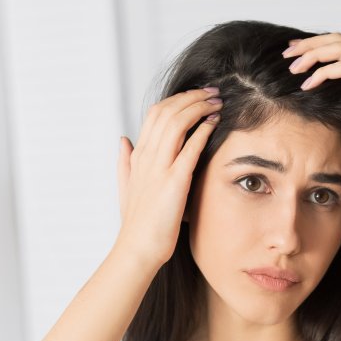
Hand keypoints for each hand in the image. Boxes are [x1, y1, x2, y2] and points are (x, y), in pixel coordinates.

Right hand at [114, 87, 222, 266]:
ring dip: (199, 107)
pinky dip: (203, 131)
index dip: (177, 99)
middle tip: (212, 92)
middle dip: (192, 97)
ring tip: (217, 102)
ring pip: (177, 123)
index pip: (155, 113)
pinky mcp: (174, 181)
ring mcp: (159, 167)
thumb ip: (124, 162)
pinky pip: (190, 148)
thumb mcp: (126, 186)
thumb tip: (123, 140)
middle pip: (167, 111)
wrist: (137, 248)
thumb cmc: (137, 223)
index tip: (196, 96)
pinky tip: (215, 123)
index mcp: (138, 156)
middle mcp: (146, 156)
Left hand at [282, 33, 340, 170]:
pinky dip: (324, 72)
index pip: (340, 46)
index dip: (315, 45)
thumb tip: (313, 108)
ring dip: (313, 55)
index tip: (293, 52)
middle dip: (310, 44)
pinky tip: (308, 84)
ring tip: (293, 68)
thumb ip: (340, 106)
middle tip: (286, 53)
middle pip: (338, 40)